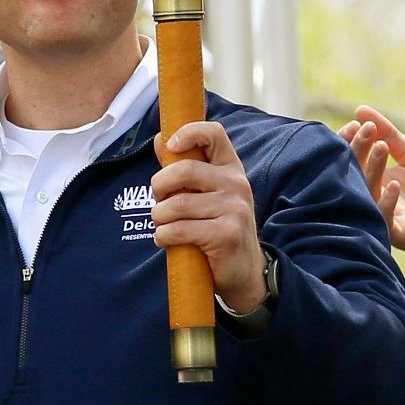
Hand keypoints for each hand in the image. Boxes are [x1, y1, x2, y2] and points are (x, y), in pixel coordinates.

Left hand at [152, 120, 266, 311]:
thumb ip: (183, 168)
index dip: (188, 132)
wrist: (244, 271)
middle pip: (184, 170)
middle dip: (159, 186)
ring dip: (159, 218)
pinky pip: (179, 229)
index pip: (213, 134)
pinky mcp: (226, 234)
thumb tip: (161, 139)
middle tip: (159, 201)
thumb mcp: (206, 194)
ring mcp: (234, 208)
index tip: (171, 146)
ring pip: (176, 204)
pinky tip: (167, 240)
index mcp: (230, 168)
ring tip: (163, 226)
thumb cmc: (217, 228)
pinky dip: (164, 236)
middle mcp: (236, 184)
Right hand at [336, 106, 404, 282]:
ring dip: (371, 169)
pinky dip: (387, 202)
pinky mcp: (398, 235)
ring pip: (367, 194)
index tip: (356, 123)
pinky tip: (394, 184)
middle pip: (352, 174)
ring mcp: (382, 217)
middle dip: (356, 150)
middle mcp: (371, 198)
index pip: (349, 159)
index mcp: (371, 179)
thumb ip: (389, 133)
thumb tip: (360, 108)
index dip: (349, 141)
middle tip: (365, 130)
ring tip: (381, 146)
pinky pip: (385, 220)